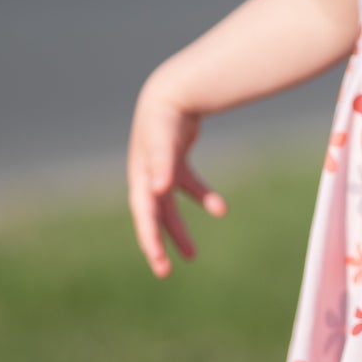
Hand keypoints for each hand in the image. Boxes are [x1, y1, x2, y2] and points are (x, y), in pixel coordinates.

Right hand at [127, 73, 227, 278]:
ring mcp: (160, 171)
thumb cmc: (165, 117)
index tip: (159, 263)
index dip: (149, 239)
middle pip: (151, 218)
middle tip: (165, 271)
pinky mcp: (175, 162)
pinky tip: (220, 209)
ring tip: (192, 256)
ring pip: (168, 209)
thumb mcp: (162, 141)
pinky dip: (203, 198)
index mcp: (141, 178)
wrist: (171, 91)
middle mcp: (147, 178)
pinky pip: (188, 187)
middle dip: (157, 243)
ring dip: (178, 230)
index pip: (144, 216)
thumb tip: (158, 190)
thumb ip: (162, 165)